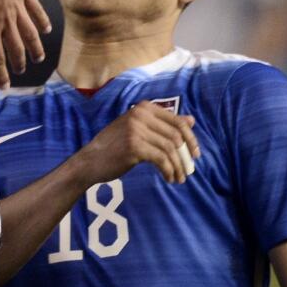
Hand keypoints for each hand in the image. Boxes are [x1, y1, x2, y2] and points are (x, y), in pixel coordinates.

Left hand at [0, 0, 51, 88]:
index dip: (1, 73)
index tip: (5, 85)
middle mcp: (6, 22)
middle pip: (15, 48)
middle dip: (18, 63)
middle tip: (20, 70)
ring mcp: (18, 8)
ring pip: (30, 34)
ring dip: (35, 48)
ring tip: (38, 58)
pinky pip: (37, 12)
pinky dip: (42, 22)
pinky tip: (46, 30)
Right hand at [79, 102, 200, 184]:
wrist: (90, 160)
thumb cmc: (116, 146)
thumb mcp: (140, 130)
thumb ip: (164, 124)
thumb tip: (191, 120)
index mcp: (143, 107)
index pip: (177, 121)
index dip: (190, 139)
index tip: (195, 155)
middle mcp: (140, 114)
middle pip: (176, 136)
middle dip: (186, 156)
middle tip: (188, 170)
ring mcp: (136, 129)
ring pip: (170, 149)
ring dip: (178, 167)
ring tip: (179, 178)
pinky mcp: (134, 146)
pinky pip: (161, 160)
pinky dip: (169, 171)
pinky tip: (169, 179)